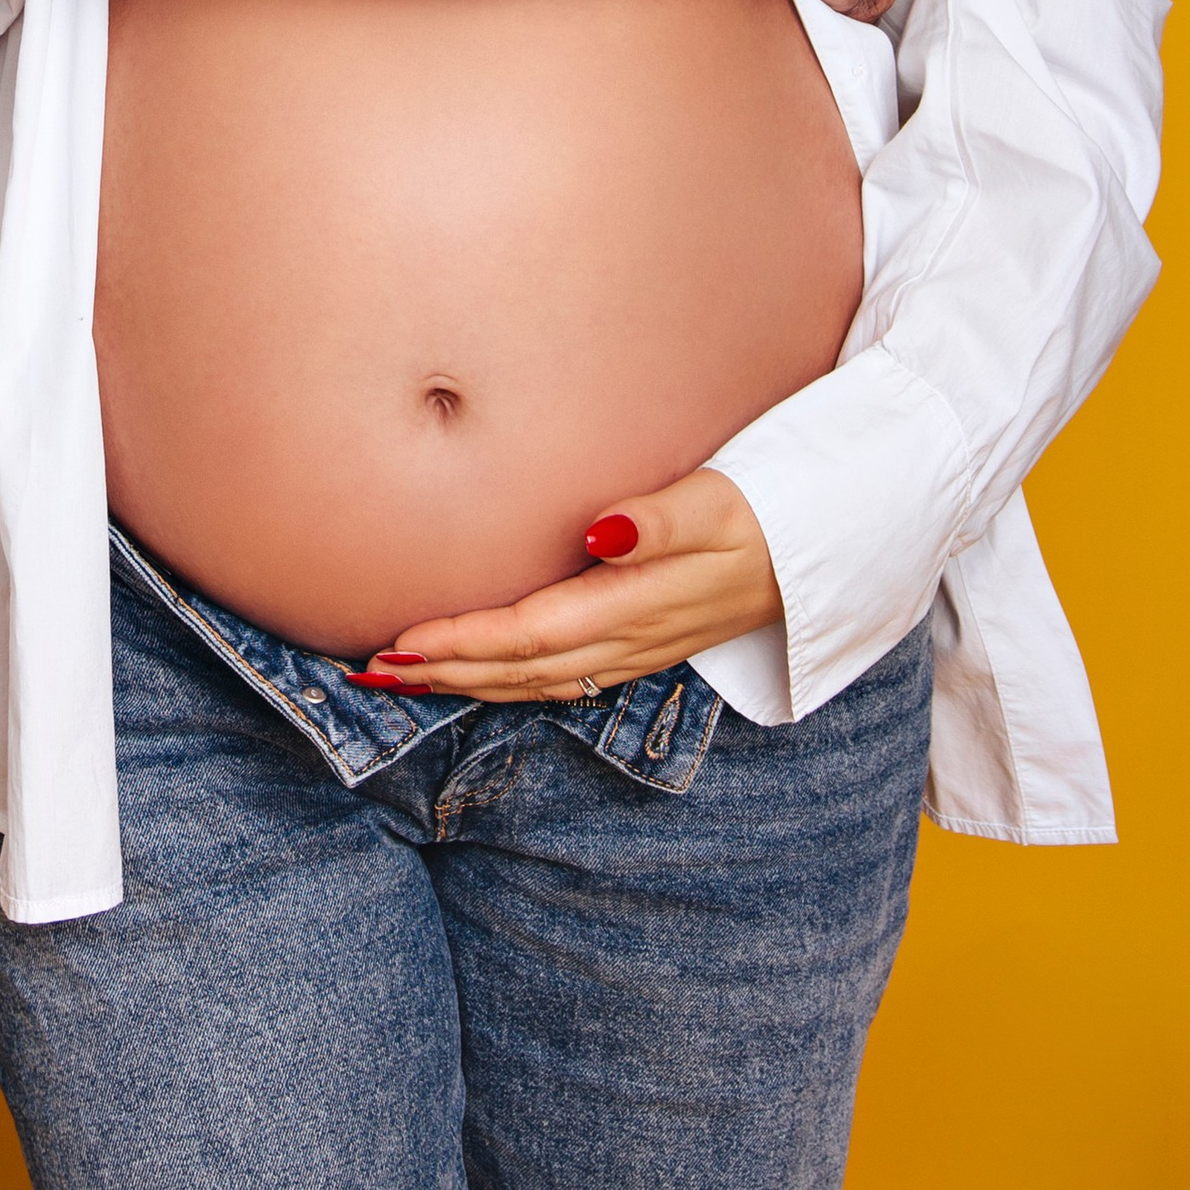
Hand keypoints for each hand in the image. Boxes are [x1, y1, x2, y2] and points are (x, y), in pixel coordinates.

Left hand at [343, 469, 782, 699]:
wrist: (819, 551)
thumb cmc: (763, 511)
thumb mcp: (714, 504)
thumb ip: (657, 519)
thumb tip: (600, 532)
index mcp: (634, 605)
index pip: (529, 635)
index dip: (463, 643)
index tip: (402, 641)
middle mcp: (628, 640)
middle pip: (519, 670)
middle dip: (444, 674)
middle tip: (370, 673)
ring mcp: (635, 653)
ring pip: (534, 684)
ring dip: (467, 685)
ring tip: (403, 680)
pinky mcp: (640, 651)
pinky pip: (559, 682)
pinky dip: (507, 685)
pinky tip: (478, 679)